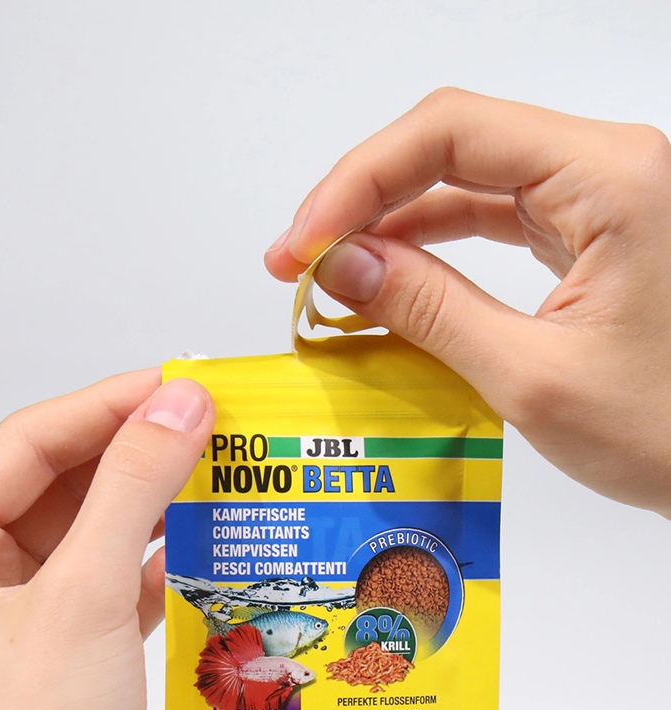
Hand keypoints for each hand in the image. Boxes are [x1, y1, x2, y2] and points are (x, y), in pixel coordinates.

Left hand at [0, 370, 213, 709]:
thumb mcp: (85, 592)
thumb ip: (132, 486)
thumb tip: (179, 402)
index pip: (26, 444)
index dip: (104, 405)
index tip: (175, 383)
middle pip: (64, 478)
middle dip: (134, 447)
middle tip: (207, 415)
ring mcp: (29, 608)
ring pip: (97, 523)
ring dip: (154, 496)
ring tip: (217, 461)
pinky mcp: (76, 640)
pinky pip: (121, 569)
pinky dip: (163, 549)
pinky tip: (208, 533)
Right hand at [265, 88, 670, 516]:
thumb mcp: (533, 377)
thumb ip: (429, 310)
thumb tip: (341, 265)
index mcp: (611, 179)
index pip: (451, 132)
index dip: (358, 180)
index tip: (303, 243)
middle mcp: (607, 171)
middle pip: (452, 146)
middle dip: (364, 198)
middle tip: (297, 258)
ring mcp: (598, 202)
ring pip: (465, 182)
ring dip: (390, 222)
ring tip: (328, 271)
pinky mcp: (587, 238)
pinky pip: (490, 222)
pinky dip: (430, 248)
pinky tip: (387, 281)